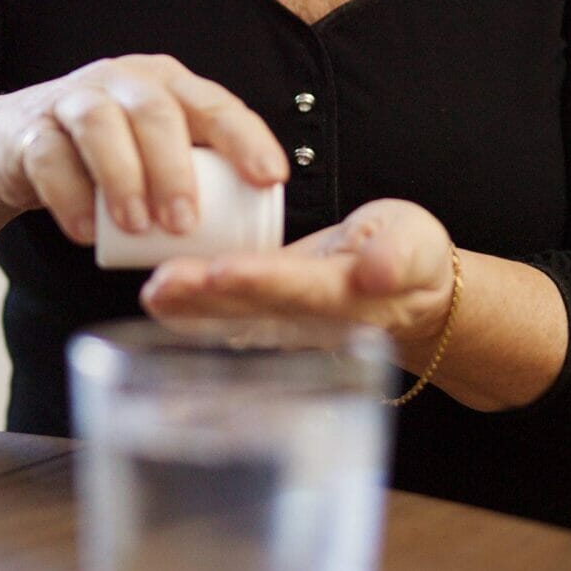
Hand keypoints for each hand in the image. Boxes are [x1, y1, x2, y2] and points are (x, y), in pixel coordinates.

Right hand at [0, 54, 287, 246]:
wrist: (16, 143)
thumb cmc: (109, 155)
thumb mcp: (158, 151)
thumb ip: (199, 174)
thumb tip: (259, 234)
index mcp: (168, 85)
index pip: (215, 104)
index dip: (246, 139)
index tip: (269, 179)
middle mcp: (123, 82)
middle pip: (155, 112)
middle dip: (174, 169)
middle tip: (185, 223)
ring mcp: (73, 101)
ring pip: (100, 126)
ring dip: (123, 179)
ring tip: (138, 227)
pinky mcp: (31, 130)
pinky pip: (49, 158)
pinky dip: (69, 197)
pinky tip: (86, 232)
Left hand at [139, 198, 456, 354]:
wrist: (412, 296)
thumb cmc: (412, 260)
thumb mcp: (417, 245)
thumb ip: (397, 256)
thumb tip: (377, 270)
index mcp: (345, 296)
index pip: (298, 287)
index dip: (260, 281)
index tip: (221, 270)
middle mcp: (309, 320)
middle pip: (252, 308)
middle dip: (205, 297)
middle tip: (162, 283)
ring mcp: (287, 325)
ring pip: (232, 316)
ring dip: (190, 307)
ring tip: (153, 292)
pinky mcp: (271, 319)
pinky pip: (227, 319)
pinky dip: (191, 315)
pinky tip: (158, 303)